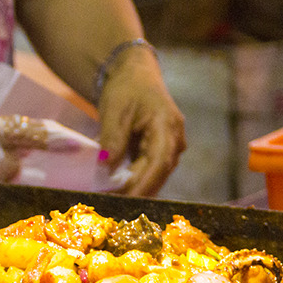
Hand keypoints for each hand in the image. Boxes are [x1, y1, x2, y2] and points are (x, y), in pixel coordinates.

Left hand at [95, 45, 185, 196]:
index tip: (125, 201)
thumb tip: (106, 166)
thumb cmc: (126, 88)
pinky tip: (119, 192)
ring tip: (113, 203)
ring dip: (137, 189)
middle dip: (137, 192)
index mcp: (167, 125)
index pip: (158, 163)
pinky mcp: (162, 151)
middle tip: (112, 208)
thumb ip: (113, 138)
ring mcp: (171, 146)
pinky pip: (151, 171)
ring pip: (156, 176)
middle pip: (159, 174)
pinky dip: (136, 181)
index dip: (143, 185)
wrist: (135, 74)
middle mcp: (175, 139)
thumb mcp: (114, 110)